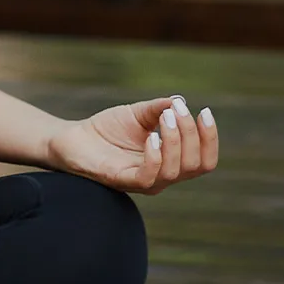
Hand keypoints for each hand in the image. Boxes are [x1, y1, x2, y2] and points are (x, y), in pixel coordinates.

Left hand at [44, 95, 218, 196]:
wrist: (73, 138)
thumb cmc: (108, 130)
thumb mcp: (138, 114)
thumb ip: (159, 109)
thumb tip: (181, 101)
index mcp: (171, 161)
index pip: (204, 160)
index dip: (210, 139)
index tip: (205, 111)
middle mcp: (162, 176)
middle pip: (195, 165)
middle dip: (192, 134)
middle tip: (177, 110)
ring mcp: (143, 181)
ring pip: (175, 172)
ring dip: (176, 140)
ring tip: (165, 117)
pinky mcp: (122, 181)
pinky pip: (148, 177)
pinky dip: (155, 156)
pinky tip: (151, 137)